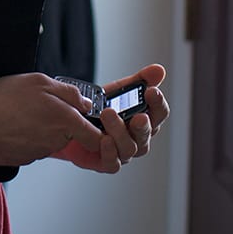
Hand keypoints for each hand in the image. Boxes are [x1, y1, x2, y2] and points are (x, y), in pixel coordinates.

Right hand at [0, 73, 102, 167]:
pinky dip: (25, 137)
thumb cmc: (5, 100)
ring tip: (20, 113)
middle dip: (59, 122)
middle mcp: (56, 140)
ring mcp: (39, 152)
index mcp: (65, 121)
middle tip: (40, 106)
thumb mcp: (40, 81)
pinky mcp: (24, 159)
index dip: (94, 130)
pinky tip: (11, 125)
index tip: (87, 122)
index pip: (95, 137)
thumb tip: (84, 103)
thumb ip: (68, 93)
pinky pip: (31, 146)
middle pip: (68, 134)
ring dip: (40, 128)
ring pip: (48, 140)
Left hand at [53, 64, 168, 172]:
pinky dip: (109, 152)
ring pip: (129, 147)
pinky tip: (104, 140)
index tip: (151, 91)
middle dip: (143, 124)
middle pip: (147, 133)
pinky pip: (112, 163)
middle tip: (138, 115)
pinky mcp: (106, 163)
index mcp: (145, 119)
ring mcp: (123, 152)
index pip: (159, 113)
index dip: (157, 103)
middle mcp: (138, 138)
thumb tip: (159, 70)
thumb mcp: (117, 91)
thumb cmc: (100, 110)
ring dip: (120, 132)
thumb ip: (137, 81)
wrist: (73, 123)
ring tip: (108, 115)